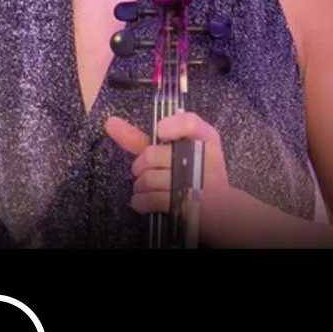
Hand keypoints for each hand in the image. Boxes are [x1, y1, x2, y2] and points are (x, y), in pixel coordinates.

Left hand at [105, 111, 232, 235]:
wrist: (221, 208)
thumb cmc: (193, 172)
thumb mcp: (178, 149)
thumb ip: (144, 138)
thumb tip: (111, 123)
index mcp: (205, 138)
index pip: (190, 123)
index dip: (172, 126)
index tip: (160, 132)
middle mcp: (203, 159)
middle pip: (151, 155)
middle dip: (140, 166)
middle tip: (146, 172)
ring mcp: (196, 184)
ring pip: (148, 179)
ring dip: (140, 186)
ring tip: (149, 188)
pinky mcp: (187, 206)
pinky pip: (150, 200)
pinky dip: (141, 201)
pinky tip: (146, 201)